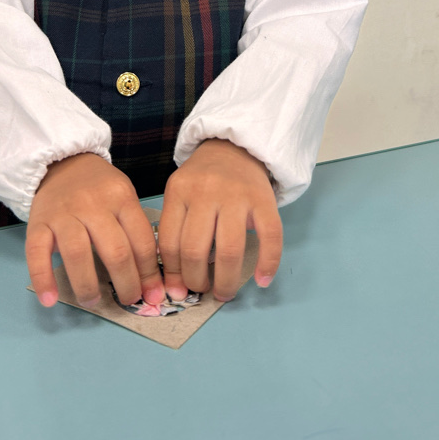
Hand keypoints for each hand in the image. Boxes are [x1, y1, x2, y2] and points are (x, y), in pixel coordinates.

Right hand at [26, 153, 164, 308]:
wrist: (62, 162)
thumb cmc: (99, 187)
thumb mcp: (124, 197)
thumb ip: (135, 230)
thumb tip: (150, 278)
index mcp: (121, 197)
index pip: (141, 241)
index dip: (149, 273)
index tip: (153, 295)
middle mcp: (93, 204)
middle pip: (115, 251)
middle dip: (126, 284)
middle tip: (129, 301)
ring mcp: (63, 213)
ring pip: (78, 254)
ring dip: (88, 285)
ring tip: (93, 302)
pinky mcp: (38, 222)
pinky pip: (37, 253)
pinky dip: (42, 279)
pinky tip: (50, 300)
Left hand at [157, 139, 281, 302]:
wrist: (235, 147)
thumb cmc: (203, 179)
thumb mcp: (180, 194)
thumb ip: (174, 231)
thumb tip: (174, 286)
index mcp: (179, 191)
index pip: (169, 243)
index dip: (173, 274)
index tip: (179, 290)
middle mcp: (205, 191)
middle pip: (195, 250)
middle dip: (196, 281)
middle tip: (202, 291)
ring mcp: (236, 195)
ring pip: (228, 249)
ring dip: (225, 281)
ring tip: (224, 292)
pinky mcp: (264, 199)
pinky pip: (269, 237)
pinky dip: (267, 264)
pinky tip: (262, 280)